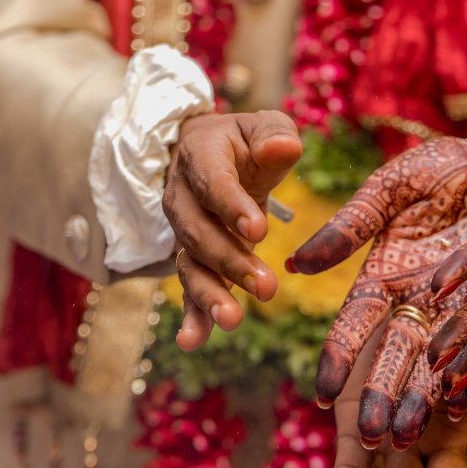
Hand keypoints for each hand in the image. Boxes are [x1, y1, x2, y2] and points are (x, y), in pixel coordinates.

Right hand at [163, 111, 302, 350]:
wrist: (214, 155)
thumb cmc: (248, 142)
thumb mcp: (265, 126)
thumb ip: (275, 135)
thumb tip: (283, 148)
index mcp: (201, 155)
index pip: (213, 181)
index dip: (232, 206)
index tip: (260, 232)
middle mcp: (182, 195)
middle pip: (198, 230)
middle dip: (230, 260)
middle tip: (266, 286)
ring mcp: (184, 230)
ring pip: (190, 263)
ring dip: (209, 294)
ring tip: (231, 320)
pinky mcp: (194, 257)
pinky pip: (189, 286)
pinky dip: (191, 315)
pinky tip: (193, 341)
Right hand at [288, 138, 466, 448]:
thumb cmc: (445, 169)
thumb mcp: (394, 186)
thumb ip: (354, 222)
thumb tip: (299, 262)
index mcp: (384, 280)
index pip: (355, 327)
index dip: (341, 358)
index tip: (325, 393)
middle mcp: (420, 309)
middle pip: (396, 364)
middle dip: (385, 405)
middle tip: (373, 442)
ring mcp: (463, 316)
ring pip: (442, 373)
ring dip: (431, 413)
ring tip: (426, 457)